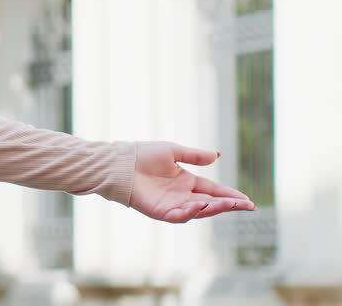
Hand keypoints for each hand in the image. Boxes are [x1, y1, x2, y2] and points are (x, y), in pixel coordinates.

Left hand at [129, 141, 256, 222]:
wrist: (120, 163)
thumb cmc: (143, 155)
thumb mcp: (173, 151)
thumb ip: (195, 156)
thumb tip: (218, 155)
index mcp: (186, 181)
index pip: (214, 190)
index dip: (230, 195)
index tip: (248, 200)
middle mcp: (182, 195)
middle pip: (211, 202)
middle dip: (229, 204)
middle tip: (247, 205)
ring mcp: (173, 205)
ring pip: (199, 211)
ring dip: (215, 208)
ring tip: (230, 204)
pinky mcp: (161, 212)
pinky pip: (180, 215)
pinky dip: (192, 212)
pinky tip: (202, 204)